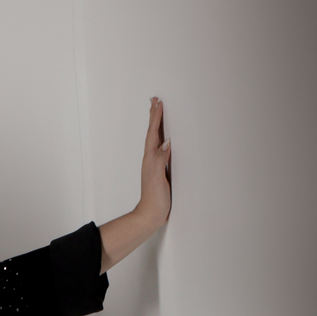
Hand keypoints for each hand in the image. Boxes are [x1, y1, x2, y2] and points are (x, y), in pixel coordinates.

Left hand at [99, 96, 171, 268]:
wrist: (151, 214)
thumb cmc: (154, 198)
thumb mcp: (157, 177)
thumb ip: (160, 160)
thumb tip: (166, 143)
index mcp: (150, 158)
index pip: (154, 133)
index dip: (156, 118)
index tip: (158, 103)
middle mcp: (151, 159)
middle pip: (153, 133)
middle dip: (154, 116)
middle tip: (154, 101)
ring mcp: (155, 164)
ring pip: (156, 138)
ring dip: (157, 125)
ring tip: (157, 112)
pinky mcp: (160, 170)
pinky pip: (160, 148)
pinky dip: (162, 138)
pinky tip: (165, 138)